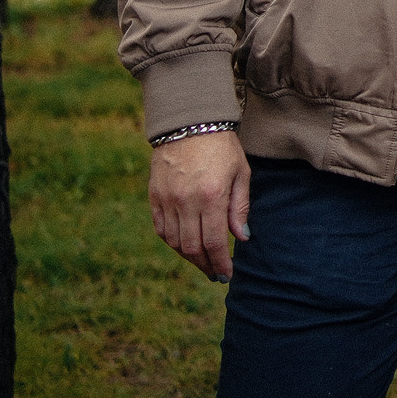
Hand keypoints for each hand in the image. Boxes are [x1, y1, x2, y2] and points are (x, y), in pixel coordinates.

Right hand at [149, 130, 250, 281]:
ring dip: (189, 257)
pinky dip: (172, 242)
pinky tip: (184, 245)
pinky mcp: (154, 196)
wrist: (189, 123)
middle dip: (206, 265)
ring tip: (203, 261)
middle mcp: (186, 201)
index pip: (214, 241)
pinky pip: (161, 229)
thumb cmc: (222, 147)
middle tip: (215, 274)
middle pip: (192, 247)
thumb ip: (240, 207)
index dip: (220, 262)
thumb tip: (242, 237)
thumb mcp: (241, 173)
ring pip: (174, 242)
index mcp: (211, 195)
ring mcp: (167, 199)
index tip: (227, 274)